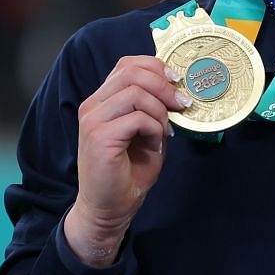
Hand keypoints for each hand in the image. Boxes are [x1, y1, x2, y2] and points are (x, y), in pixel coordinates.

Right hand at [63, 56, 187, 267]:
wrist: (109, 208)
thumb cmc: (127, 174)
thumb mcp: (146, 134)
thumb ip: (154, 110)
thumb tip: (177, 91)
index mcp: (102, 100)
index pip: (128, 65)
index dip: (156, 67)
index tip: (177, 83)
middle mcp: (93, 106)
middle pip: (132, 72)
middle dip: (164, 86)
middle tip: (182, 105)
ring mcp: (93, 120)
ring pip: (136, 93)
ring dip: (160, 111)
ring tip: (164, 132)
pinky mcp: (99, 137)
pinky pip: (137, 118)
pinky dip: (154, 129)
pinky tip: (155, 144)